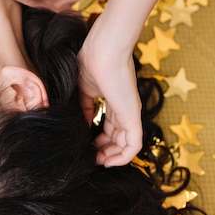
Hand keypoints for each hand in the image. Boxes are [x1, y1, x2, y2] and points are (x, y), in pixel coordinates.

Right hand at [78, 38, 141, 166]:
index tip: (85, 145)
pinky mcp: (132, 117)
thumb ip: (84, 107)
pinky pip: (133, 145)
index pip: (110, 126)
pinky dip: (123, 157)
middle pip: (118, 137)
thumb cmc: (91, 64)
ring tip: (99, 162)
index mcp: (114, 100)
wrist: (103, 52)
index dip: (99, 139)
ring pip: (127, 144)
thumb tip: (81, 123)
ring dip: (113, 157)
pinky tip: (110, 162)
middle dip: (104, 150)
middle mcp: (125, 108)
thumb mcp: (83, 90)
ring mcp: (129, 113)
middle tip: (91, 157)